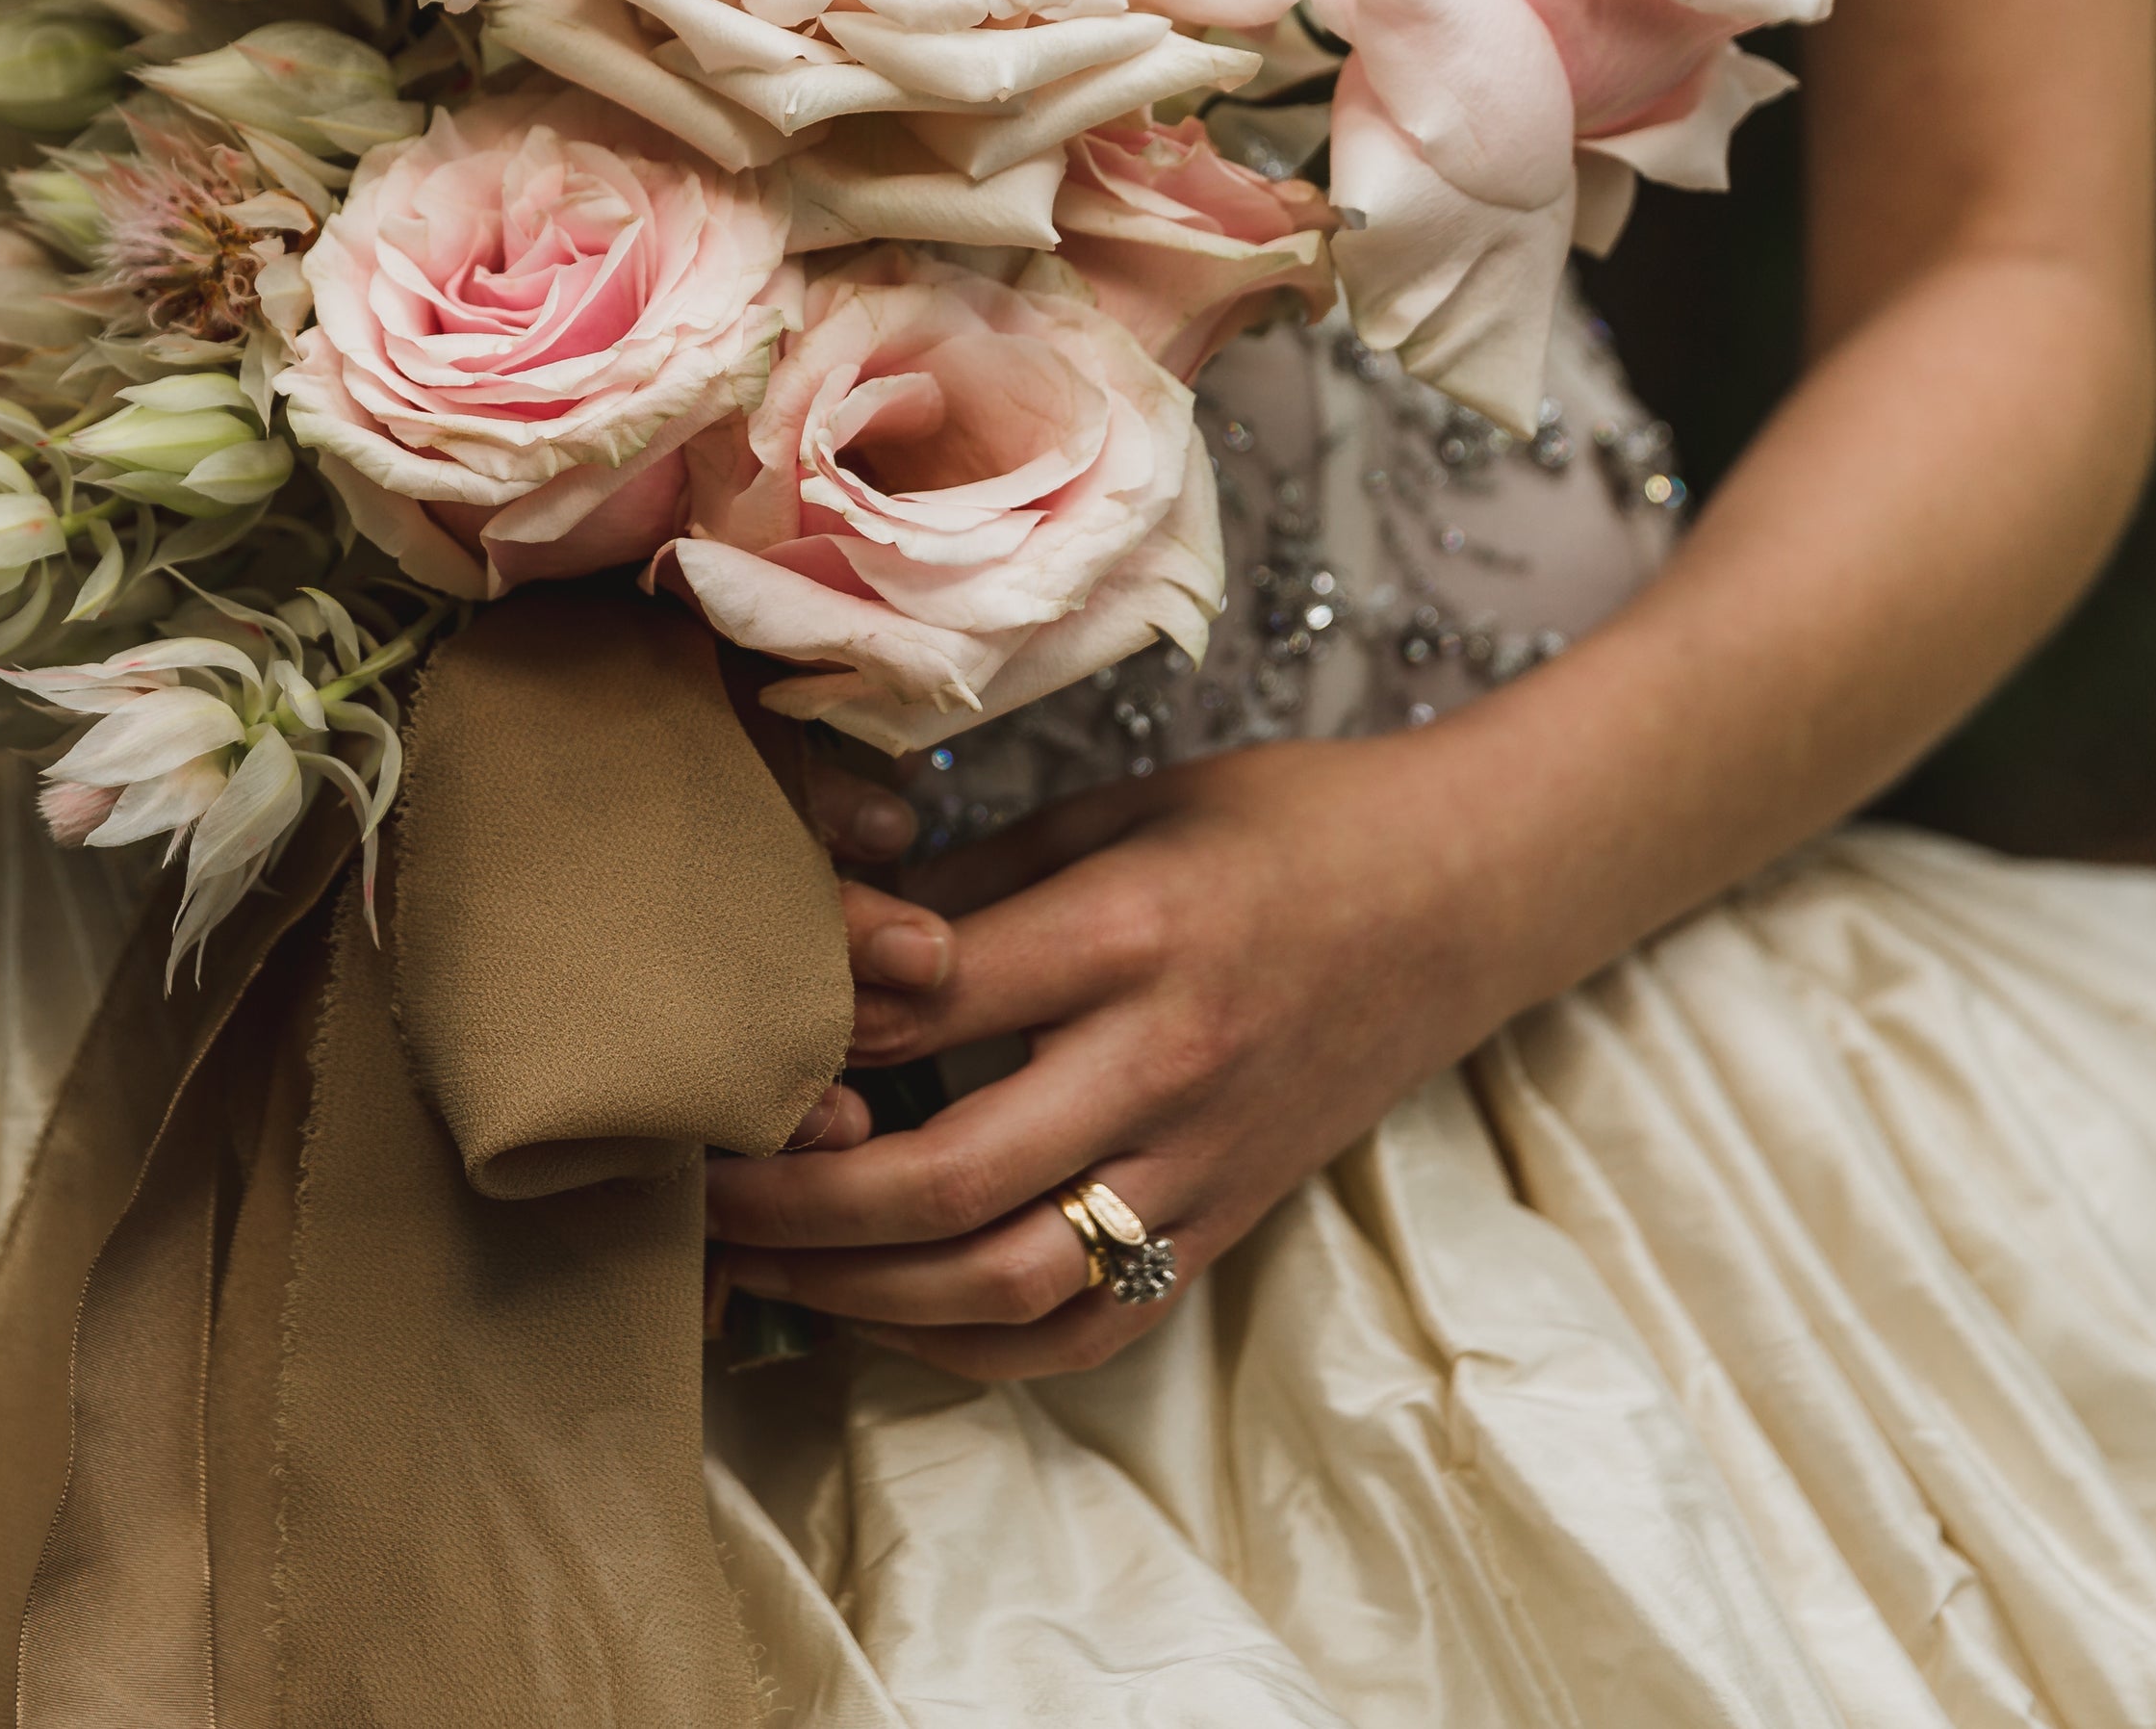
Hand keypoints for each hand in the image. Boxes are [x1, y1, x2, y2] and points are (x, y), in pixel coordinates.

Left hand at [712, 732, 1534, 1378]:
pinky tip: (886, 1312)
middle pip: (947, 1176)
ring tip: (754, 1262)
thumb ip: (973, 883)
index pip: (927, 1001)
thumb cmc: (1279, 825)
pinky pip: (1088, 1326)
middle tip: (691, 1185)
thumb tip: (822, 935)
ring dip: (858, 1292)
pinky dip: (974, 1344)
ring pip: (1008, 1282)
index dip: (804, 1023)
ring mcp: (1201, 1162)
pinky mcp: (1227, 1223)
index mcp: (1129, 935)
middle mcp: (1164, 1064)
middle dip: (795, 1199)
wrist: (1464, 892)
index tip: (717, 1029)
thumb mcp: (1115, 811)